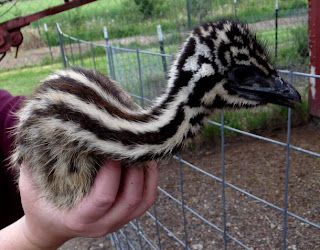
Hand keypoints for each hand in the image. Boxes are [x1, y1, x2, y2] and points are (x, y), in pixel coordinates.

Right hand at [18, 160, 157, 248]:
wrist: (50, 225)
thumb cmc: (41, 203)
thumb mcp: (31, 185)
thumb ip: (35, 163)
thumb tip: (45, 131)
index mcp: (79, 218)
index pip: (104, 198)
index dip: (112, 173)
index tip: (111, 149)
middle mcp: (102, 224)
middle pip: (130, 200)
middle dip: (134, 170)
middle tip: (130, 146)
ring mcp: (117, 222)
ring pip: (142, 201)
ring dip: (146, 175)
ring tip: (141, 152)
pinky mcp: (126, 216)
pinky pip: (146, 201)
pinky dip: (151, 181)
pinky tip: (146, 163)